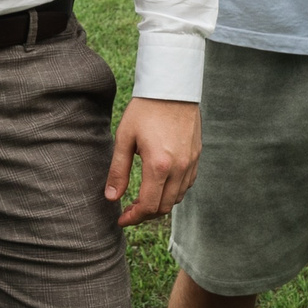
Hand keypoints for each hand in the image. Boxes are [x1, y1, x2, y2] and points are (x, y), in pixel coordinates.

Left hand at [106, 97, 199, 227]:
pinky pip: (187, 185)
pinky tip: (160, 186)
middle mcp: (179, 168)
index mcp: (159, 165)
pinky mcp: (196, 157)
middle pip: (164, 207)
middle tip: (129, 211)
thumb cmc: (145, 110)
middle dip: (145, 214)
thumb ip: (118, 170)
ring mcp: (191, 163)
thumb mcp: (124, 138)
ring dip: (159, 204)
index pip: (148, 205)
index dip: (134, 217)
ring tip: (142, 200)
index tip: (122, 219)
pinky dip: (173, 192)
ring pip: (177, 198)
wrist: (172, 88)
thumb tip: (111, 197)